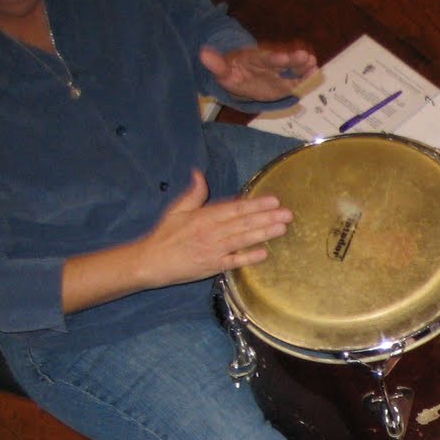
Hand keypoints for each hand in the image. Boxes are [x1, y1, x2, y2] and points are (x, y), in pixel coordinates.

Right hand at [133, 170, 292, 288]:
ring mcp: (213, 249)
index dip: (255, 204)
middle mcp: (211, 232)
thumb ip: (194, 193)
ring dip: (263, 233)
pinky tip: (264, 253)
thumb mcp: (177, 209)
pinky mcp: (213, 266)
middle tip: (288, 213)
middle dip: (266, 217)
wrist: (151, 260)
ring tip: (282, 228)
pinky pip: (234, 261)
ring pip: (242, 239)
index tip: (273, 201)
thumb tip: (200, 174)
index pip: (234, 208)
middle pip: (243, 223)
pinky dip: (248, 257)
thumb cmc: (166, 234)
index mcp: (204, 216)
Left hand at [200, 43, 316, 102]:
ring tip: (314, 65)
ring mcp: (279, 73)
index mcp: (254, 60)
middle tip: (306, 57)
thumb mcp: (221, 71)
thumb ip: (216, 64)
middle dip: (293, 60)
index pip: (264, 58)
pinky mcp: (285, 83)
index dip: (273, 58)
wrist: (239, 77)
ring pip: (293, 68)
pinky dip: (306, 78)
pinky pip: (297, 80)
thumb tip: (203, 54)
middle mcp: (269, 64)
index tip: (282, 58)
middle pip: (282, 61)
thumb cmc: (230, 74)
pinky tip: (315, 74)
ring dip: (303, 67)